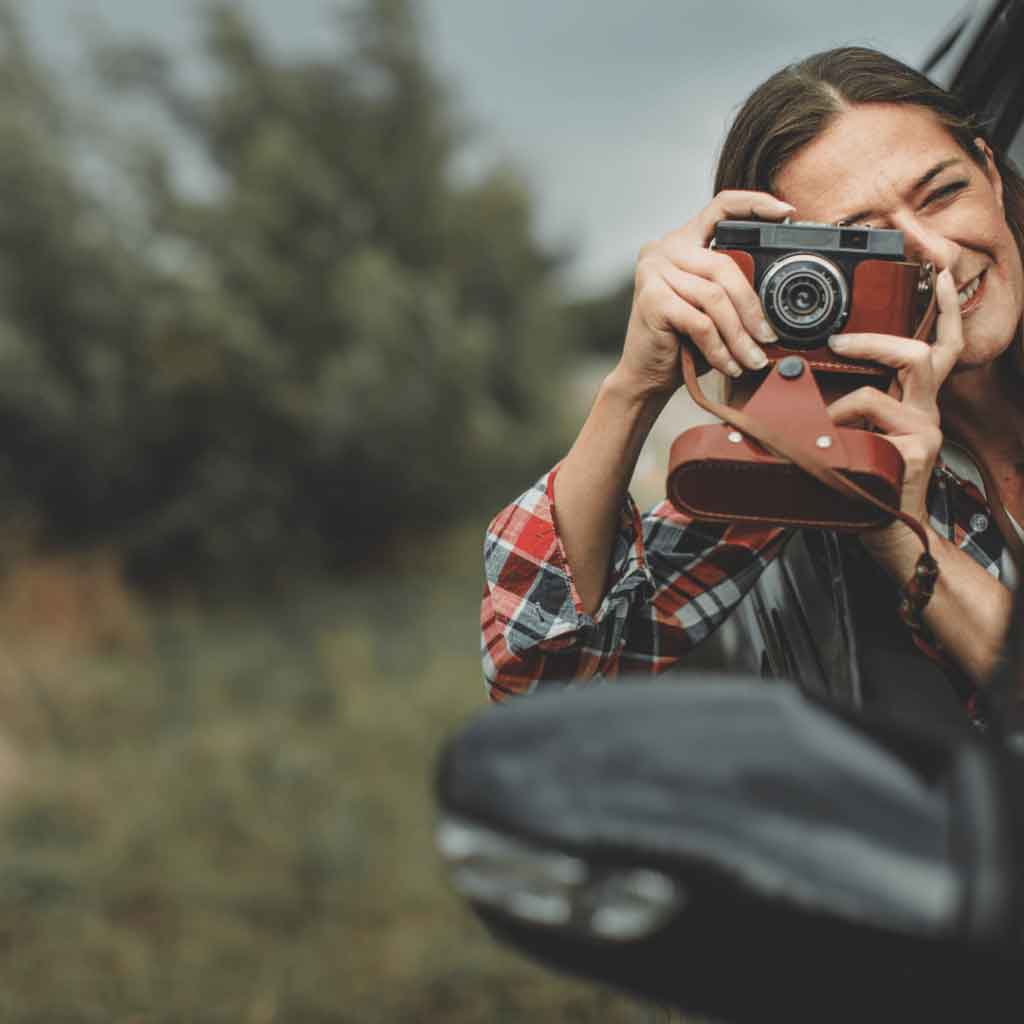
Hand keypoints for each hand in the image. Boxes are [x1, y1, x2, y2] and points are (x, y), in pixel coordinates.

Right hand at [613, 190, 794, 398]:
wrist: (644, 374)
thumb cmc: (681, 341)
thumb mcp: (712, 308)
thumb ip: (734, 289)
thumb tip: (779, 300)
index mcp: (683, 241)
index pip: (720, 206)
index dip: (754, 204)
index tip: (786, 211)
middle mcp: (664, 249)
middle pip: (724, 265)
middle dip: (752, 307)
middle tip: (768, 337)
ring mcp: (653, 272)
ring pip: (714, 297)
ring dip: (739, 335)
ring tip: (752, 359)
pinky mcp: (651, 300)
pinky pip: (700, 322)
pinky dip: (719, 349)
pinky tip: (729, 365)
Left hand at [826, 267, 962, 560]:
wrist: (885, 540)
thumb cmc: (860, 487)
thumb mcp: (849, 440)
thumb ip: (835, 410)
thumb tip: (788, 382)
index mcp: (913, 404)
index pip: (939, 346)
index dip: (943, 308)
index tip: (935, 272)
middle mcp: (927, 412)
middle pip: (928, 350)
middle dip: (888, 334)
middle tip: (843, 337)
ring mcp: (926, 431)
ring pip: (903, 375)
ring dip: (855, 383)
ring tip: (828, 403)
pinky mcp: (916, 451)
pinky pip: (874, 415)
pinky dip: (842, 421)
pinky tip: (830, 444)